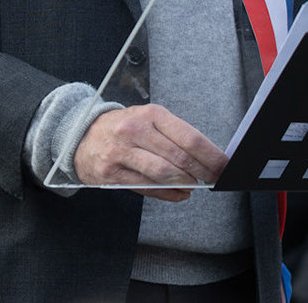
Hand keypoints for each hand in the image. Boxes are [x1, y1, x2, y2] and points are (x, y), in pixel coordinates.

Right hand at [74, 105, 226, 201]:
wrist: (83, 136)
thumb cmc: (123, 128)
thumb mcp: (148, 120)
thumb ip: (174, 137)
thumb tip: (206, 158)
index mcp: (150, 114)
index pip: (188, 136)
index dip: (210, 154)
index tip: (224, 165)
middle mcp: (135, 130)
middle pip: (178, 157)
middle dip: (202, 172)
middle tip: (214, 179)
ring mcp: (121, 152)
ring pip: (163, 173)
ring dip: (185, 183)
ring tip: (195, 186)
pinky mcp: (111, 173)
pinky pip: (146, 187)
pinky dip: (168, 194)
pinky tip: (179, 194)